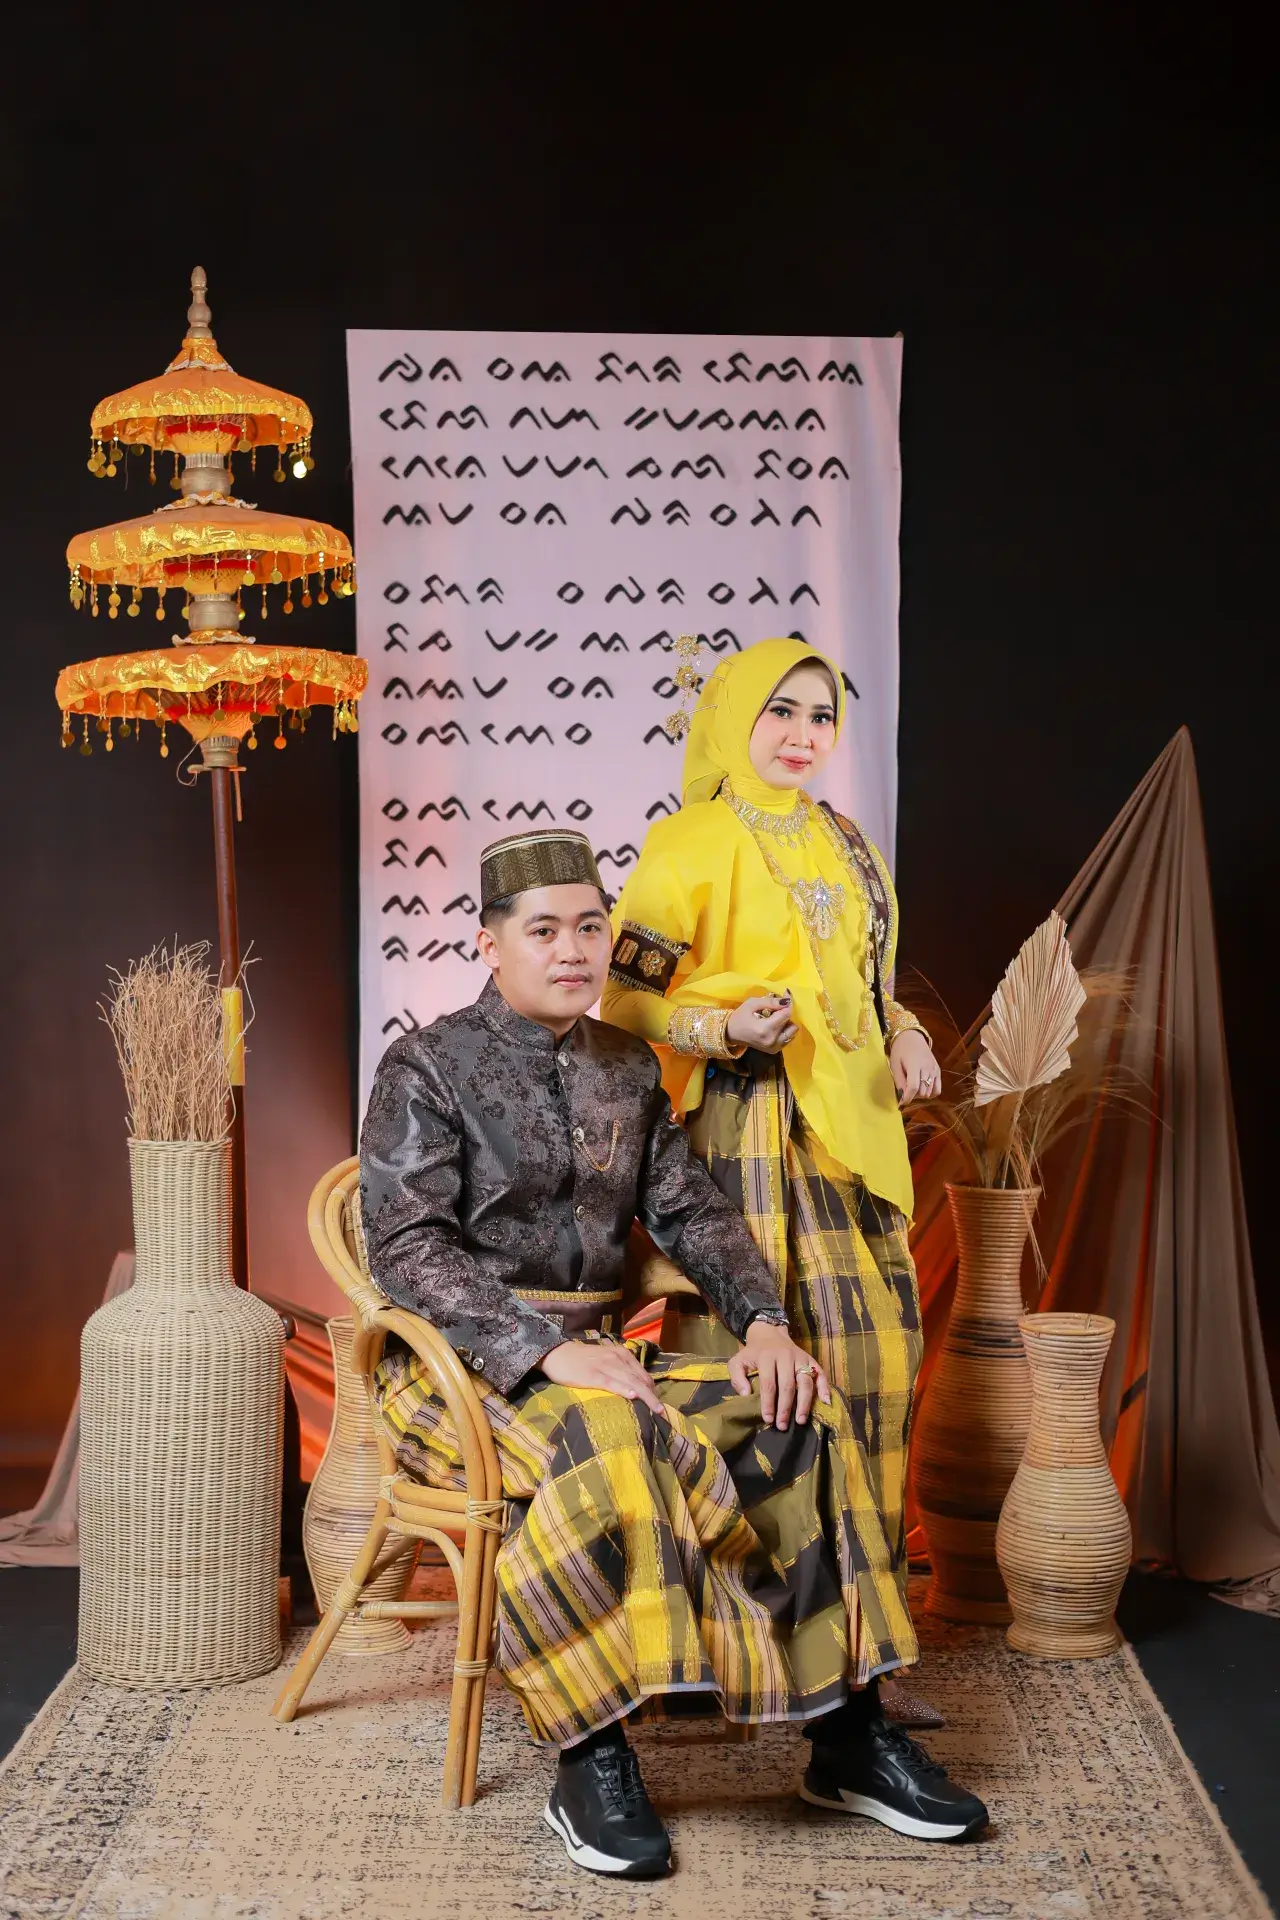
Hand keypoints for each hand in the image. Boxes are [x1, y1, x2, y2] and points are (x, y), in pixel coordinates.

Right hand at [539, 1339, 665, 1415]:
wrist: (557, 1354)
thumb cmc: (582, 1360)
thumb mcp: (606, 1360)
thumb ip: (621, 1371)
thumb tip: (637, 1389)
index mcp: (622, 1354)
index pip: (644, 1375)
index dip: (654, 1391)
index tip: (661, 1406)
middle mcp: (617, 1358)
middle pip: (641, 1380)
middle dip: (654, 1397)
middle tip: (664, 1413)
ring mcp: (605, 1366)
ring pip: (631, 1382)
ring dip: (646, 1397)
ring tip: (657, 1410)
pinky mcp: (593, 1375)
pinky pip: (611, 1382)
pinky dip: (624, 1389)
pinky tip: (633, 1396)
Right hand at [726, 993, 798, 1053]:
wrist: (730, 1034)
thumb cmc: (739, 1017)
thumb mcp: (752, 1004)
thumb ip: (771, 1002)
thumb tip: (787, 1000)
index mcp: (765, 1029)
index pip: (786, 1014)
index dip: (788, 1003)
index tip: (786, 994)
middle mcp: (772, 1041)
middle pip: (790, 1022)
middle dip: (785, 1012)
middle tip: (776, 1006)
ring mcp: (774, 1047)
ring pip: (792, 1031)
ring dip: (786, 1022)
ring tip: (775, 1017)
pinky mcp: (774, 1050)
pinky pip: (788, 1038)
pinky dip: (785, 1029)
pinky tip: (775, 1025)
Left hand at [728, 1320, 830, 1429]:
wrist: (769, 1334)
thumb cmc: (754, 1353)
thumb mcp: (738, 1361)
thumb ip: (737, 1377)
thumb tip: (747, 1395)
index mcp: (767, 1357)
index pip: (769, 1384)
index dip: (769, 1403)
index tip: (768, 1419)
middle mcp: (786, 1356)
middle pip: (788, 1385)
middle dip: (786, 1408)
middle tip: (783, 1426)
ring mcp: (801, 1358)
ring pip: (805, 1382)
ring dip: (804, 1403)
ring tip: (800, 1421)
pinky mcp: (811, 1360)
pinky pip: (821, 1374)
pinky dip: (825, 1388)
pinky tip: (825, 1402)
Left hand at [890, 1029, 941, 1106]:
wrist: (912, 1036)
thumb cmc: (900, 1050)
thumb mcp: (895, 1065)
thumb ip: (899, 1081)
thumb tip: (902, 1097)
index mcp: (914, 1065)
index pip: (913, 1088)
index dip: (907, 1098)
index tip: (901, 1104)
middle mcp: (927, 1068)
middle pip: (922, 1092)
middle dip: (912, 1096)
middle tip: (905, 1092)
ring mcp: (934, 1070)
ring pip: (929, 1092)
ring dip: (920, 1095)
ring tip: (913, 1088)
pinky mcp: (938, 1070)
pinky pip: (938, 1089)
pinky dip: (930, 1093)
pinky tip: (922, 1089)